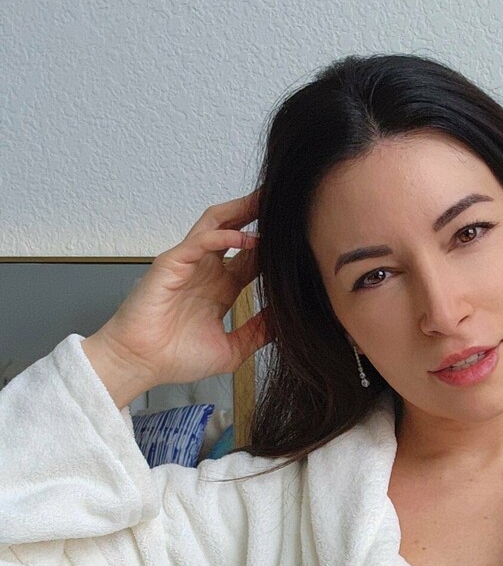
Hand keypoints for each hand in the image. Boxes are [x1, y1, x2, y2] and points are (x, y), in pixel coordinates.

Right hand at [88, 193, 271, 392]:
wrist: (141, 364)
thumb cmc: (175, 358)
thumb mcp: (231, 349)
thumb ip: (257, 333)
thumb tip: (286, 321)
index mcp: (221, 288)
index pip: (252, 258)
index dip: (273, 247)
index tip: (299, 237)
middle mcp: (206, 271)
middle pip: (235, 231)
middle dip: (258, 215)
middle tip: (285, 204)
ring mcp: (189, 264)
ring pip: (216, 224)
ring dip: (240, 211)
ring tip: (266, 200)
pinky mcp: (172, 264)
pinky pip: (199, 241)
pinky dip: (224, 236)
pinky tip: (247, 237)